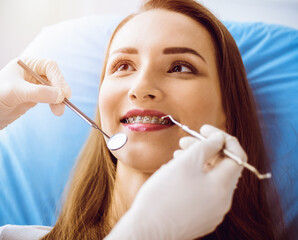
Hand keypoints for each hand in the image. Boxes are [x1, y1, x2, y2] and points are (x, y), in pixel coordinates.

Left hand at [0, 58, 70, 128]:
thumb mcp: (17, 92)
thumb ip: (39, 92)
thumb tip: (61, 95)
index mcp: (26, 65)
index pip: (49, 67)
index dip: (59, 78)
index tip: (64, 92)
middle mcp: (32, 73)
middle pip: (54, 78)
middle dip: (60, 90)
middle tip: (65, 101)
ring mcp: (34, 86)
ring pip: (54, 90)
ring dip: (59, 100)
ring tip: (59, 111)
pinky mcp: (34, 98)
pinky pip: (50, 98)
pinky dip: (55, 104)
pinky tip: (56, 109)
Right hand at [106, 125, 245, 239]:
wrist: (147, 230)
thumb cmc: (163, 195)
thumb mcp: (186, 162)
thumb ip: (206, 146)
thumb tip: (219, 139)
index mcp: (222, 187)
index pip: (237, 156)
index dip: (223, 138)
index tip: (205, 130)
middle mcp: (222, 202)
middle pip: (222, 167)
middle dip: (206, 149)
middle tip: (185, 141)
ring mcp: (212, 212)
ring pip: (211, 179)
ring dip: (198, 163)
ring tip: (178, 156)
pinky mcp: (200, 218)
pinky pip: (203, 192)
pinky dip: (194, 178)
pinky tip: (176, 173)